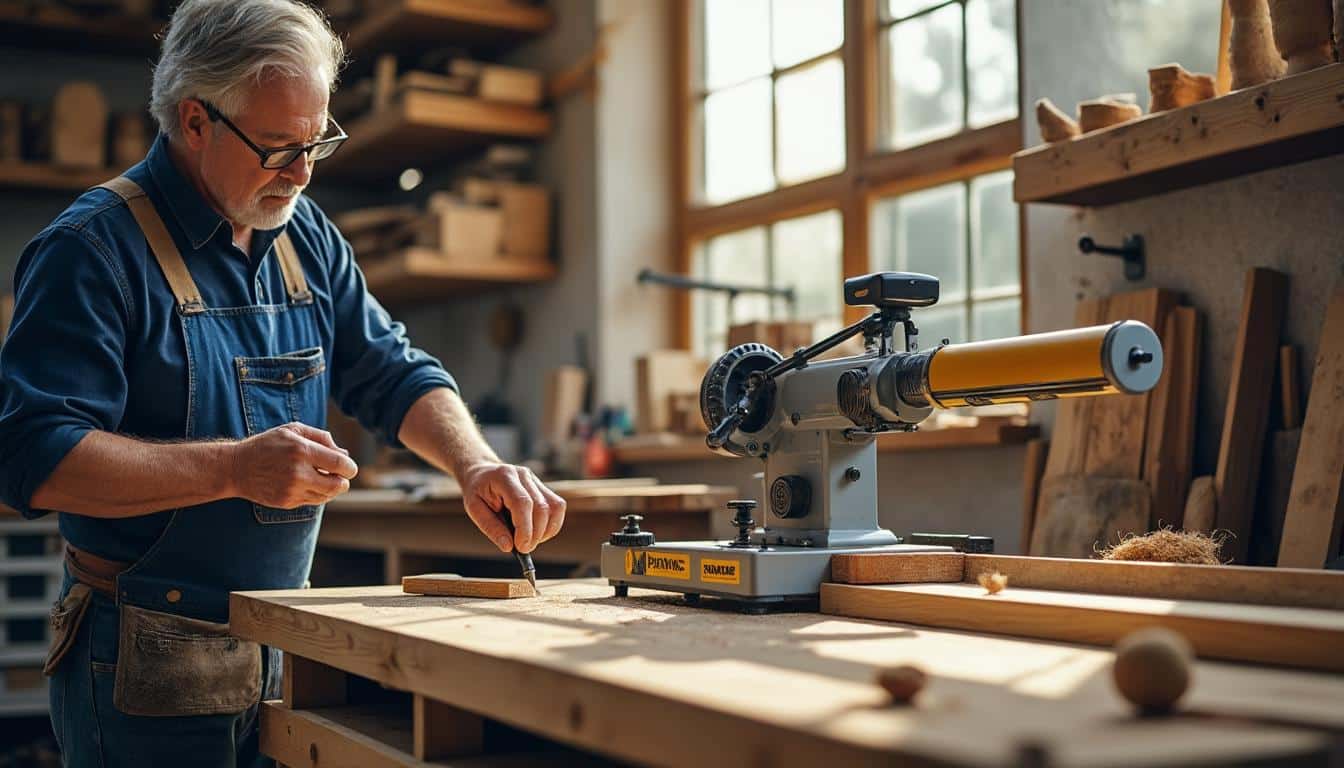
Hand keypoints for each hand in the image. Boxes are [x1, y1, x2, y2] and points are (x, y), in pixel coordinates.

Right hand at [229, 423, 357, 508]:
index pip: (340, 465)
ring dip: (331, 488)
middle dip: (343, 481)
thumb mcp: (293, 430)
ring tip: (322, 478)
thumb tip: (345, 454)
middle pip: (338, 485)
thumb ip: (322, 438)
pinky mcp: (287, 502)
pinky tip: (309, 484)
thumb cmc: (268, 445)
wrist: (237, 468)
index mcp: (301, 450)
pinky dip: (317, 494)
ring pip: (327, 496)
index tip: (348, 467)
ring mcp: (292, 490)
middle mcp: (298, 472)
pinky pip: (314, 502)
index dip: (350, 467)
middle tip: (339, 475)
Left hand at [460, 462, 565, 553]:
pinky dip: (551, 525)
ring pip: (554, 507)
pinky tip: (538, 533)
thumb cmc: (477, 491)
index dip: (525, 528)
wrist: (483, 473)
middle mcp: (524, 475)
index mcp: (504, 477)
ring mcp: (536, 480)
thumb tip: (509, 546)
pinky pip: (557, 507)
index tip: (521, 547)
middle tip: (523, 548)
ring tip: (530, 540)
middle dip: (535, 534)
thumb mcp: (474, 509)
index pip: (523, 503)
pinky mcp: (543, 488)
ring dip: (546, 531)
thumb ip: (490, 527)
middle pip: (541, 507)